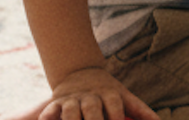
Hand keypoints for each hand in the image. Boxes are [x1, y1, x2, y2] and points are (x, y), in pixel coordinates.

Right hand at [27, 67, 156, 119]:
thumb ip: (141, 110)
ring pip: (70, 111)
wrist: (80, 73)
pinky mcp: (55, 104)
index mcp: (109, 93)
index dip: (116, 117)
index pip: (115, 105)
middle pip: (92, 109)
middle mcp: (90, 96)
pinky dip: (47, 119)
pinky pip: (49, 112)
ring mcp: (72, 99)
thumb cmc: (107, 93)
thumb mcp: (125, 97)